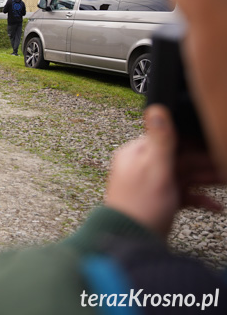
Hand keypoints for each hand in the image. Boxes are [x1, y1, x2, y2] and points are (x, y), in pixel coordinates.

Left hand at [104, 105, 222, 237]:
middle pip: (180, 158)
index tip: (214, 144)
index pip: (168, 139)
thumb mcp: (154, 169)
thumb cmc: (139, 206)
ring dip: (206, 179)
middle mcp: (142, 166)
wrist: (131, 242)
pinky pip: (183, 194)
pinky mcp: (160, 201)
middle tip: (223, 166)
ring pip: (184, 175)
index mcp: (136, 153)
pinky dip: (199, 198)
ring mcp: (151, 184)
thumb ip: (160, 140)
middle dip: (205, 163)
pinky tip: (215, 206)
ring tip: (224, 181)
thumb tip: (157, 108)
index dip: (193, 142)